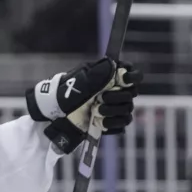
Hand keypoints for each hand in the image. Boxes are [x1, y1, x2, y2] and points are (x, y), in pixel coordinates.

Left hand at [25, 58, 142, 153]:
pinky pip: (122, 124)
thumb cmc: (67, 93)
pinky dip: (111, 123)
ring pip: (128, 110)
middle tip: (101, 98)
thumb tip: (114, 66)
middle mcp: (117, 91)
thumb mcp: (80, 82)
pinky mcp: (112, 122)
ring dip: (113, 111)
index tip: (124, 79)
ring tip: (96, 111)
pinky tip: (99, 122)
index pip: (133, 75)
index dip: (133, 77)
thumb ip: (98, 75)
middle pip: (132, 94)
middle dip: (118, 97)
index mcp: (111, 77)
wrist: (57, 113)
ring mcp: (116, 107)